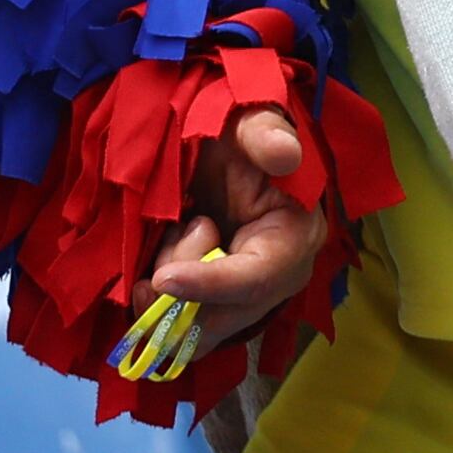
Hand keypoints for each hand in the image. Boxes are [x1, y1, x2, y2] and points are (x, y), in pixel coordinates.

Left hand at [137, 102, 321, 359]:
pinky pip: (187, 330)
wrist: (218, 150)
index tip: (163, 279)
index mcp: (295, 238)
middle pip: (226, 316)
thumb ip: (265, 133)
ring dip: (170, 297)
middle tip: (157, 258)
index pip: (257, 279)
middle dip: (182, 294)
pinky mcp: (221, 305)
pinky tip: (161, 265)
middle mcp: (278, 280)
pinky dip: (163, 306)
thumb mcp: (246, 122)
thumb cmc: (233, 135)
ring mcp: (248, 298)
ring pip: (202, 330)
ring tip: (171, 240)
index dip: (210, 285)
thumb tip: (285, 153)